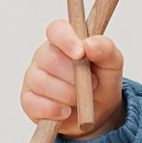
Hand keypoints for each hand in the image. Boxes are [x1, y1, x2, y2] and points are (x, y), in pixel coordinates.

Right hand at [21, 20, 125, 137]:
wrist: (100, 113)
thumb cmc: (102, 82)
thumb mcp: (112, 64)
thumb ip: (106, 49)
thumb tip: (89, 44)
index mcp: (63, 41)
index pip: (56, 30)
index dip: (66, 39)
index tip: (81, 53)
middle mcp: (44, 56)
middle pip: (50, 60)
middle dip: (75, 77)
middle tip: (92, 84)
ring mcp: (33, 78)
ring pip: (42, 83)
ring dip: (68, 95)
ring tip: (80, 100)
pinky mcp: (29, 101)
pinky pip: (35, 105)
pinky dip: (54, 111)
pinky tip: (66, 112)